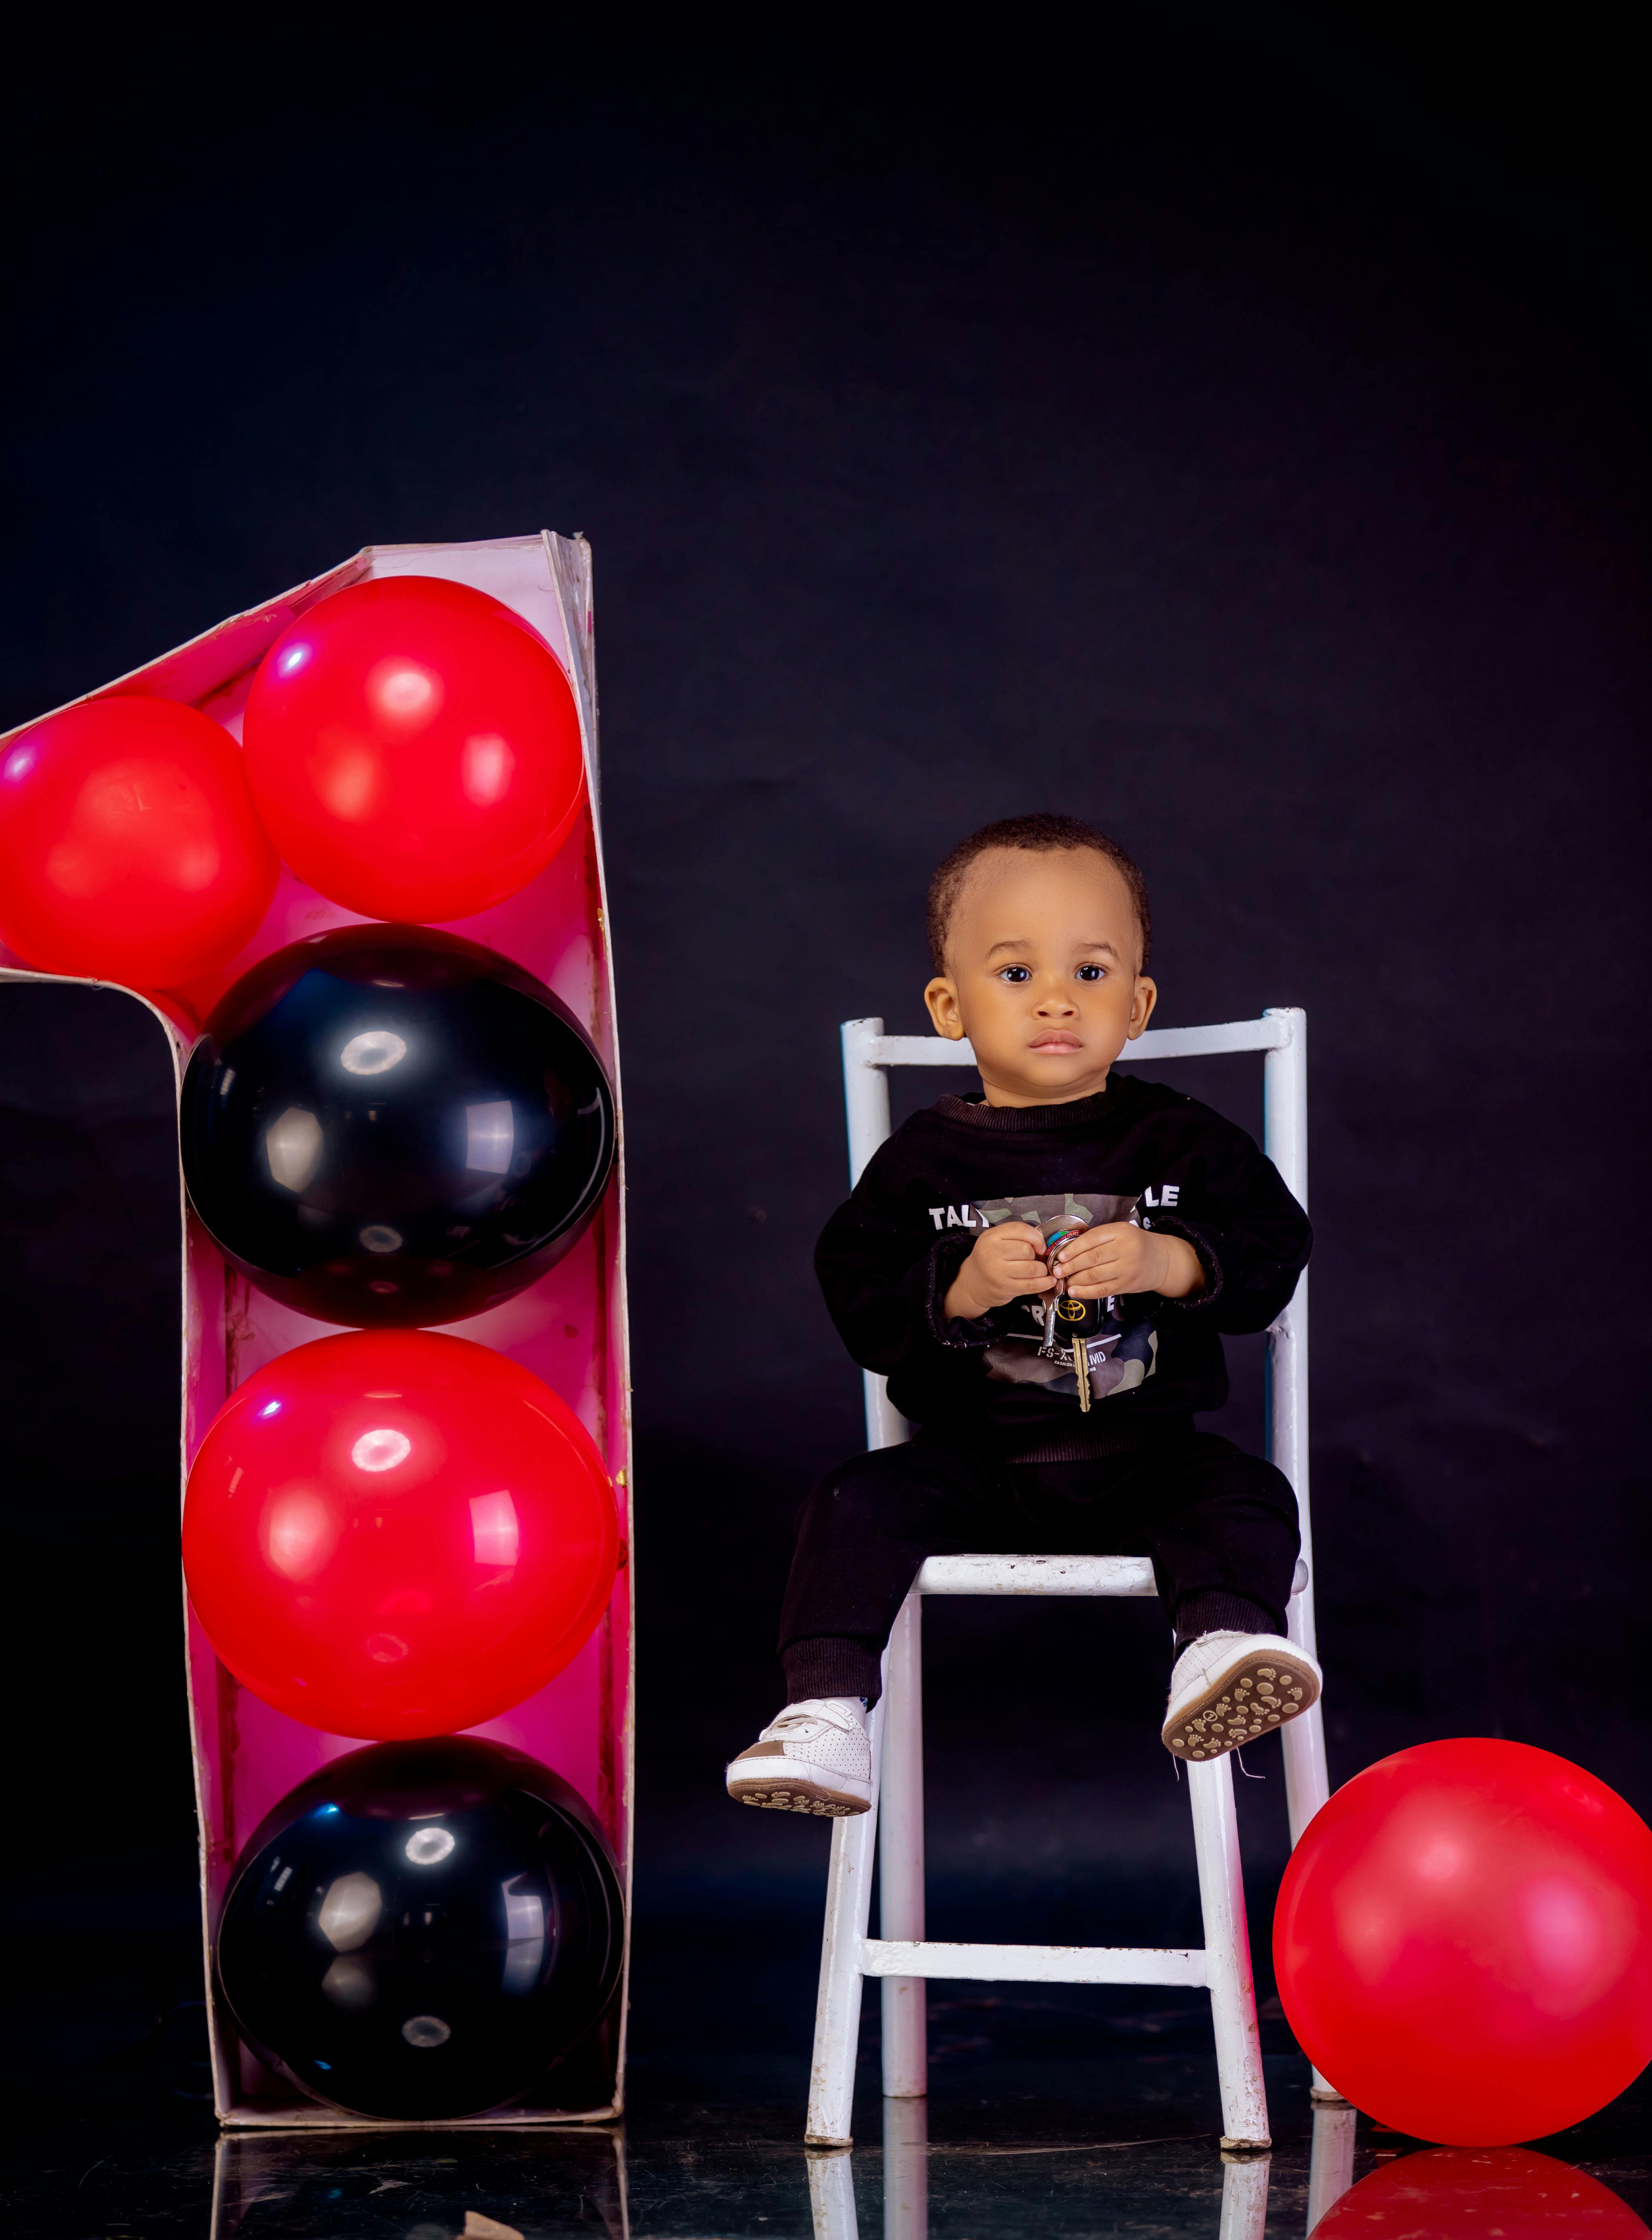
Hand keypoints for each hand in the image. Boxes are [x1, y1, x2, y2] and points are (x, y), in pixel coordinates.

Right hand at [943, 1222, 1054, 1321]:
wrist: (972, 1283)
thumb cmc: (989, 1259)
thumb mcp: (996, 1240)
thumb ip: (1017, 1235)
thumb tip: (1043, 1238)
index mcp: (990, 1237)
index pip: (1020, 1230)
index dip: (1036, 1237)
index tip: (1040, 1246)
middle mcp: (991, 1253)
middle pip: (1026, 1250)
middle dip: (1037, 1255)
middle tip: (1036, 1260)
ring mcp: (997, 1272)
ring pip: (1032, 1268)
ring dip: (1042, 1270)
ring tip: (1040, 1271)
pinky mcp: (1005, 1288)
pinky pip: (1031, 1285)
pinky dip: (1045, 1283)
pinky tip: (1049, 1281)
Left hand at [1051, 1222, 1204, 1300]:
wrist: (1161, 1260)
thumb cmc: (1134, 1243)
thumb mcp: (1119, 1231)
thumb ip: (1098, 1238)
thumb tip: (1067, 1249)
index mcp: (1120, 1232)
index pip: (1091, 1239)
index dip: (1073, 1249)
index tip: (1060, 1256)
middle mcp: (1125, 1250)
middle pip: (1092, 1259)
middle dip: (1070, 1266)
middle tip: (1057, 1270)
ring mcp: (1126, 1269)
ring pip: (1095, 1276)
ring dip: (1075, 1279)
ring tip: (1063, 1279)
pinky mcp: (1126, 1285)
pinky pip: (1102, 1290)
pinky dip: (1085, 1292)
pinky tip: (1074, 1291)